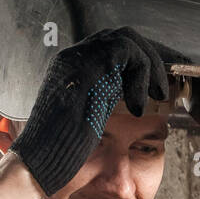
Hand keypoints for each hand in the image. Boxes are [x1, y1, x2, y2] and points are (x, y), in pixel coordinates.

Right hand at [10, 27, 184, 195]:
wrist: (39, 160)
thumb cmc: (60, 151)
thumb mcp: (87, 119)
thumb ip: (103, 99)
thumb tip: (129, 95)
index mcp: (71, 68)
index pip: (111, 48)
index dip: (137, 61)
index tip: (153, 82)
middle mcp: (74, 58)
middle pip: (121, 38)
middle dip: (148, 59)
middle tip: (160, 87)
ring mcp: (80, 59)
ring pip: (127, 41)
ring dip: (149, 67)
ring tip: (157, 95)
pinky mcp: (89, 68)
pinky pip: (128, 53)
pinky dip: (142, 76)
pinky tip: (139, 105)